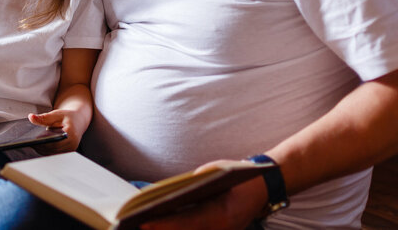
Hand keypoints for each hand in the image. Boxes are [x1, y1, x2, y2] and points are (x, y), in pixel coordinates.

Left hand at [28, 109, 84, 153]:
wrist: (78, 120)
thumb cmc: (67, 117)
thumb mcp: (56, 114)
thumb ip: (43, 117)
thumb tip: (31, 117)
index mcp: (71, 134)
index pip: (55, 142)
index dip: (43, 142)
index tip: (33, 140)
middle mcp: (72, 144)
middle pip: (53, 149)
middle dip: (41, 146)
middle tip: (30, 143)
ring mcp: (70, 150)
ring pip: (53, 153)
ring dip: (43, 150)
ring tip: (33, 144)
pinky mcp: (67, 152)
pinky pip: (55, 153)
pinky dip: (47, 150)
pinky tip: (39, 146)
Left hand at [138, 165, 268, 229]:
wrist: (262, 185)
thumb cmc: (235, 175)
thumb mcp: (212, 174)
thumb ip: (191, 186)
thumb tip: (165, 197)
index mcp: (221, 214)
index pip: (186, 221)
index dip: (164, 224)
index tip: (144, 223)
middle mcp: (222, 228)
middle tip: (135, 227)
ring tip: (143, 227)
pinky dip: (179, 229)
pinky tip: (160, 226)